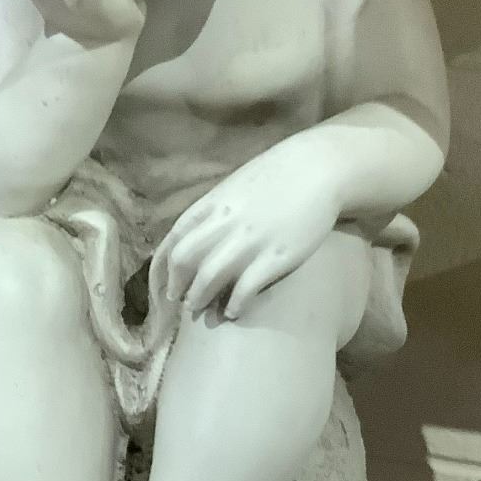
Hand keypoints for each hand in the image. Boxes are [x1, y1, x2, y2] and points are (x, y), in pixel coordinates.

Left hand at [156, 151, 341, 321]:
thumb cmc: (275, 178)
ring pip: (209, 276)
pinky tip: (233, 312)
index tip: (162, 287)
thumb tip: (193, 239)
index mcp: (211, 205)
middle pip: (184, 261)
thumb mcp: (233, 189)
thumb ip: (212, 213)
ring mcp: (250, 240)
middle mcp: (224, 223)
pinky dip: (234, 304)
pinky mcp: (276, 256)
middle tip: (180, 302)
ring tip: (200, 310)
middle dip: (176, 286)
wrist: (318, 168)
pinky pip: (246, 288)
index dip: (162, 270)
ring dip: (199, 298)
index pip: (172, 242)